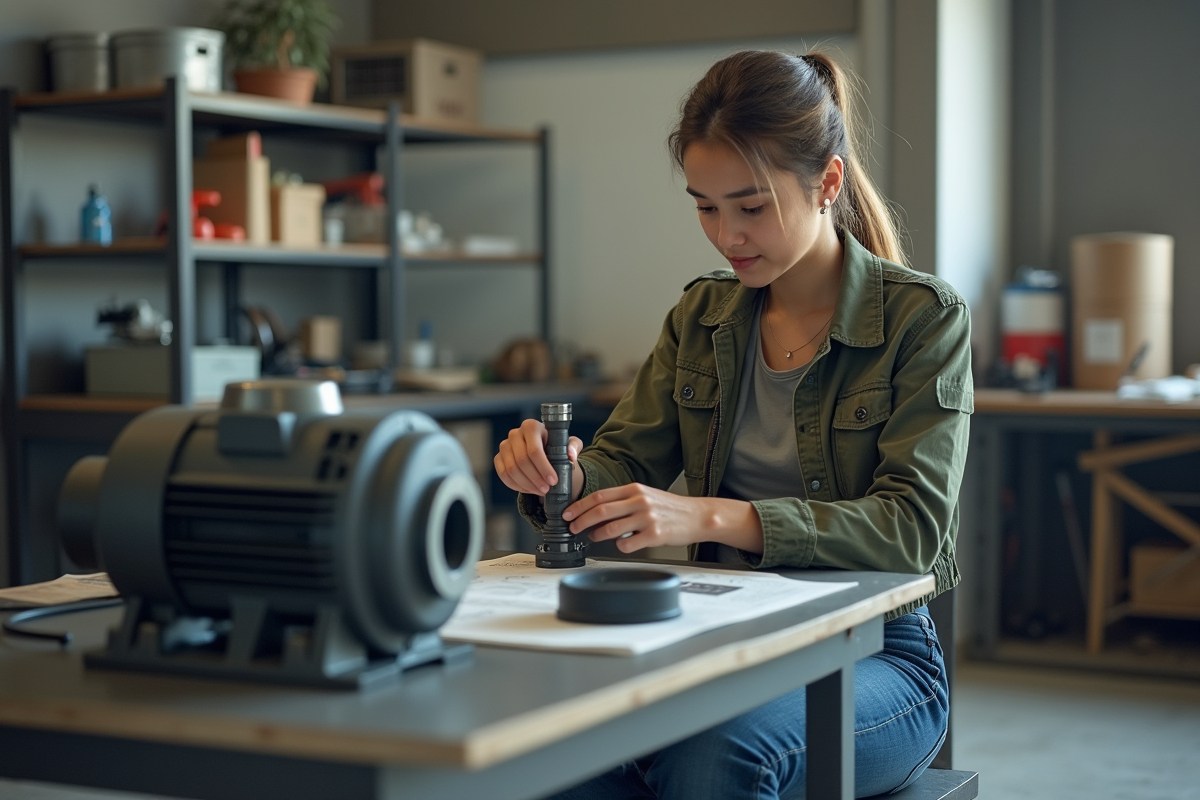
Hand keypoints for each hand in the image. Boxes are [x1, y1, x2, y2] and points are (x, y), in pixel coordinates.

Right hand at [494, 418, 583, 499]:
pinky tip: (529, 489)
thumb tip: (570, 456)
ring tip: (540, 491)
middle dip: (535, 479)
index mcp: (531, 426)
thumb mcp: (569, 444)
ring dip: (527, 484)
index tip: (553, 480)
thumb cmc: (555, 446)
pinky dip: (516, 485)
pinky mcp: (498, 458)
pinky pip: (503, 475)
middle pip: (522, 461)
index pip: (534, 450)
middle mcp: (515, 434)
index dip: (544, 468)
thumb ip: (573, 446)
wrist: (543, 451)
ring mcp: (504, 446)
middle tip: (547, 489)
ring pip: (511, 470)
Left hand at [563, 483, 762, 554]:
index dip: (580, 505)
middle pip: (600, 511)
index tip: (568, 513)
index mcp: (634, 489)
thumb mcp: (645, 496)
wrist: (698, 516)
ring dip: (597, 535)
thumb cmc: (670, 507)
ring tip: (593, 537)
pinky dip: (619, 546)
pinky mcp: (655, 534)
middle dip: (581, 520)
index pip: (599, 496)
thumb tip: (596, 511)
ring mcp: (647, 518)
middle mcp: (639, 501)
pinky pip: (627, 544)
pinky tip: (622, 545)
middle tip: (572, 528)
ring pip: (611, 528)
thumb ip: (623, 501)